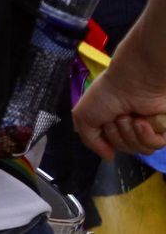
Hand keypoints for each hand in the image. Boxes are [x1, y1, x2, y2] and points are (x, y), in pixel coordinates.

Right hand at [74, 43, 165, 159]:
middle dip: (117, 134)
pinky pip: (154, 145)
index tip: (102, 125)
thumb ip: (89, 140)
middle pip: (124, 148)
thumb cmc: (106, 95)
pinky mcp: (162, 130)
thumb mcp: (82, 116)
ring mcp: (147, 129)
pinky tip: (142, 122)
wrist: (132, 83)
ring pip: (139, 149)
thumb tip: (109, 156)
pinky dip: (146, 135)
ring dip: (131, 133)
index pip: (110, 145)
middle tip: (117, 117)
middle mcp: (129, 126)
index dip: (105, 140)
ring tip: (131, 117)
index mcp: (111, 122)